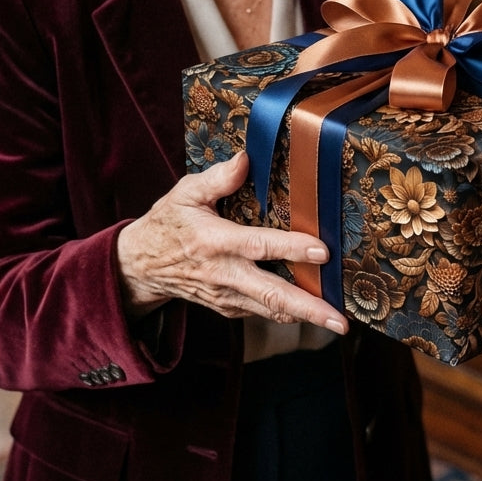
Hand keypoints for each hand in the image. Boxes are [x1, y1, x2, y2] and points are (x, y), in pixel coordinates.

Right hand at [116, 151, 347, 333]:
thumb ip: (217, 178)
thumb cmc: (168, 223)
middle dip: (309, 308)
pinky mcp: (229, 307)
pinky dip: (289, 313)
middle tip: (340, 320)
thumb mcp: (185, 193)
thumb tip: (246, 159)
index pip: (258, 246)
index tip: (322, 252)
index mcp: (214, 242)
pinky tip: (314, 310)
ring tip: (338, 321)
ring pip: (271, 309)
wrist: (141, 266)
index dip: (290, 249)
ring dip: (305, 316)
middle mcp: (223, 274)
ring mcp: (226, 296)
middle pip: (272, 294)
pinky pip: (263, 311)